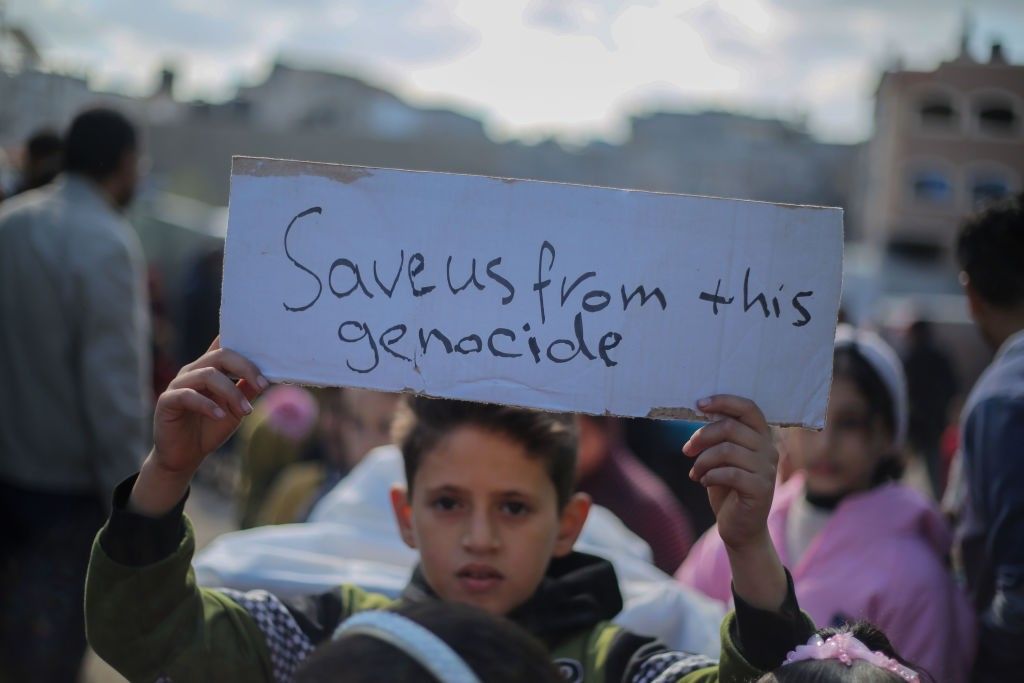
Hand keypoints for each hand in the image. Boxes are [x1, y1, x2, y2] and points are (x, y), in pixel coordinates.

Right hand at [130, 338, 267, 515]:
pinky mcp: (167, 401)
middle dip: (246, 368)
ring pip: (208, 375)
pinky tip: (220, 416)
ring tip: (245, 411)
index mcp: (210, 369)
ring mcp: (178, 384)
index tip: (265, 348)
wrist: (186, 456)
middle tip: (262, 385)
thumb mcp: (236, 409)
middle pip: (220, 355)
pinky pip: (187, 395)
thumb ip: (247, 390)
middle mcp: (193, 371)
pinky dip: (207, 405)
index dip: (240, 339)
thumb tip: (266, 376)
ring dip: (231, 392)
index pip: (223, 344)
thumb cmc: (211, 428)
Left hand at [683, 395, 777, 551]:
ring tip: (695, 472)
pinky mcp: (761, 489)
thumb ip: (720, 436)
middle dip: (702, 436)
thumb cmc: (728, 488)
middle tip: (687, 450)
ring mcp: (768, 469)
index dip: (724, 401)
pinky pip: (730, 473)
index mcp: (761, 437)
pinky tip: (704, 482)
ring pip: (727, 450)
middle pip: (731, 427)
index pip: (748, 408)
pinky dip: (710, 476)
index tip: (699, 404)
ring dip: (703, 461)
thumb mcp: (722, 457)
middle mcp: (769, 449)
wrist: (740, 527)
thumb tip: (702, 410)